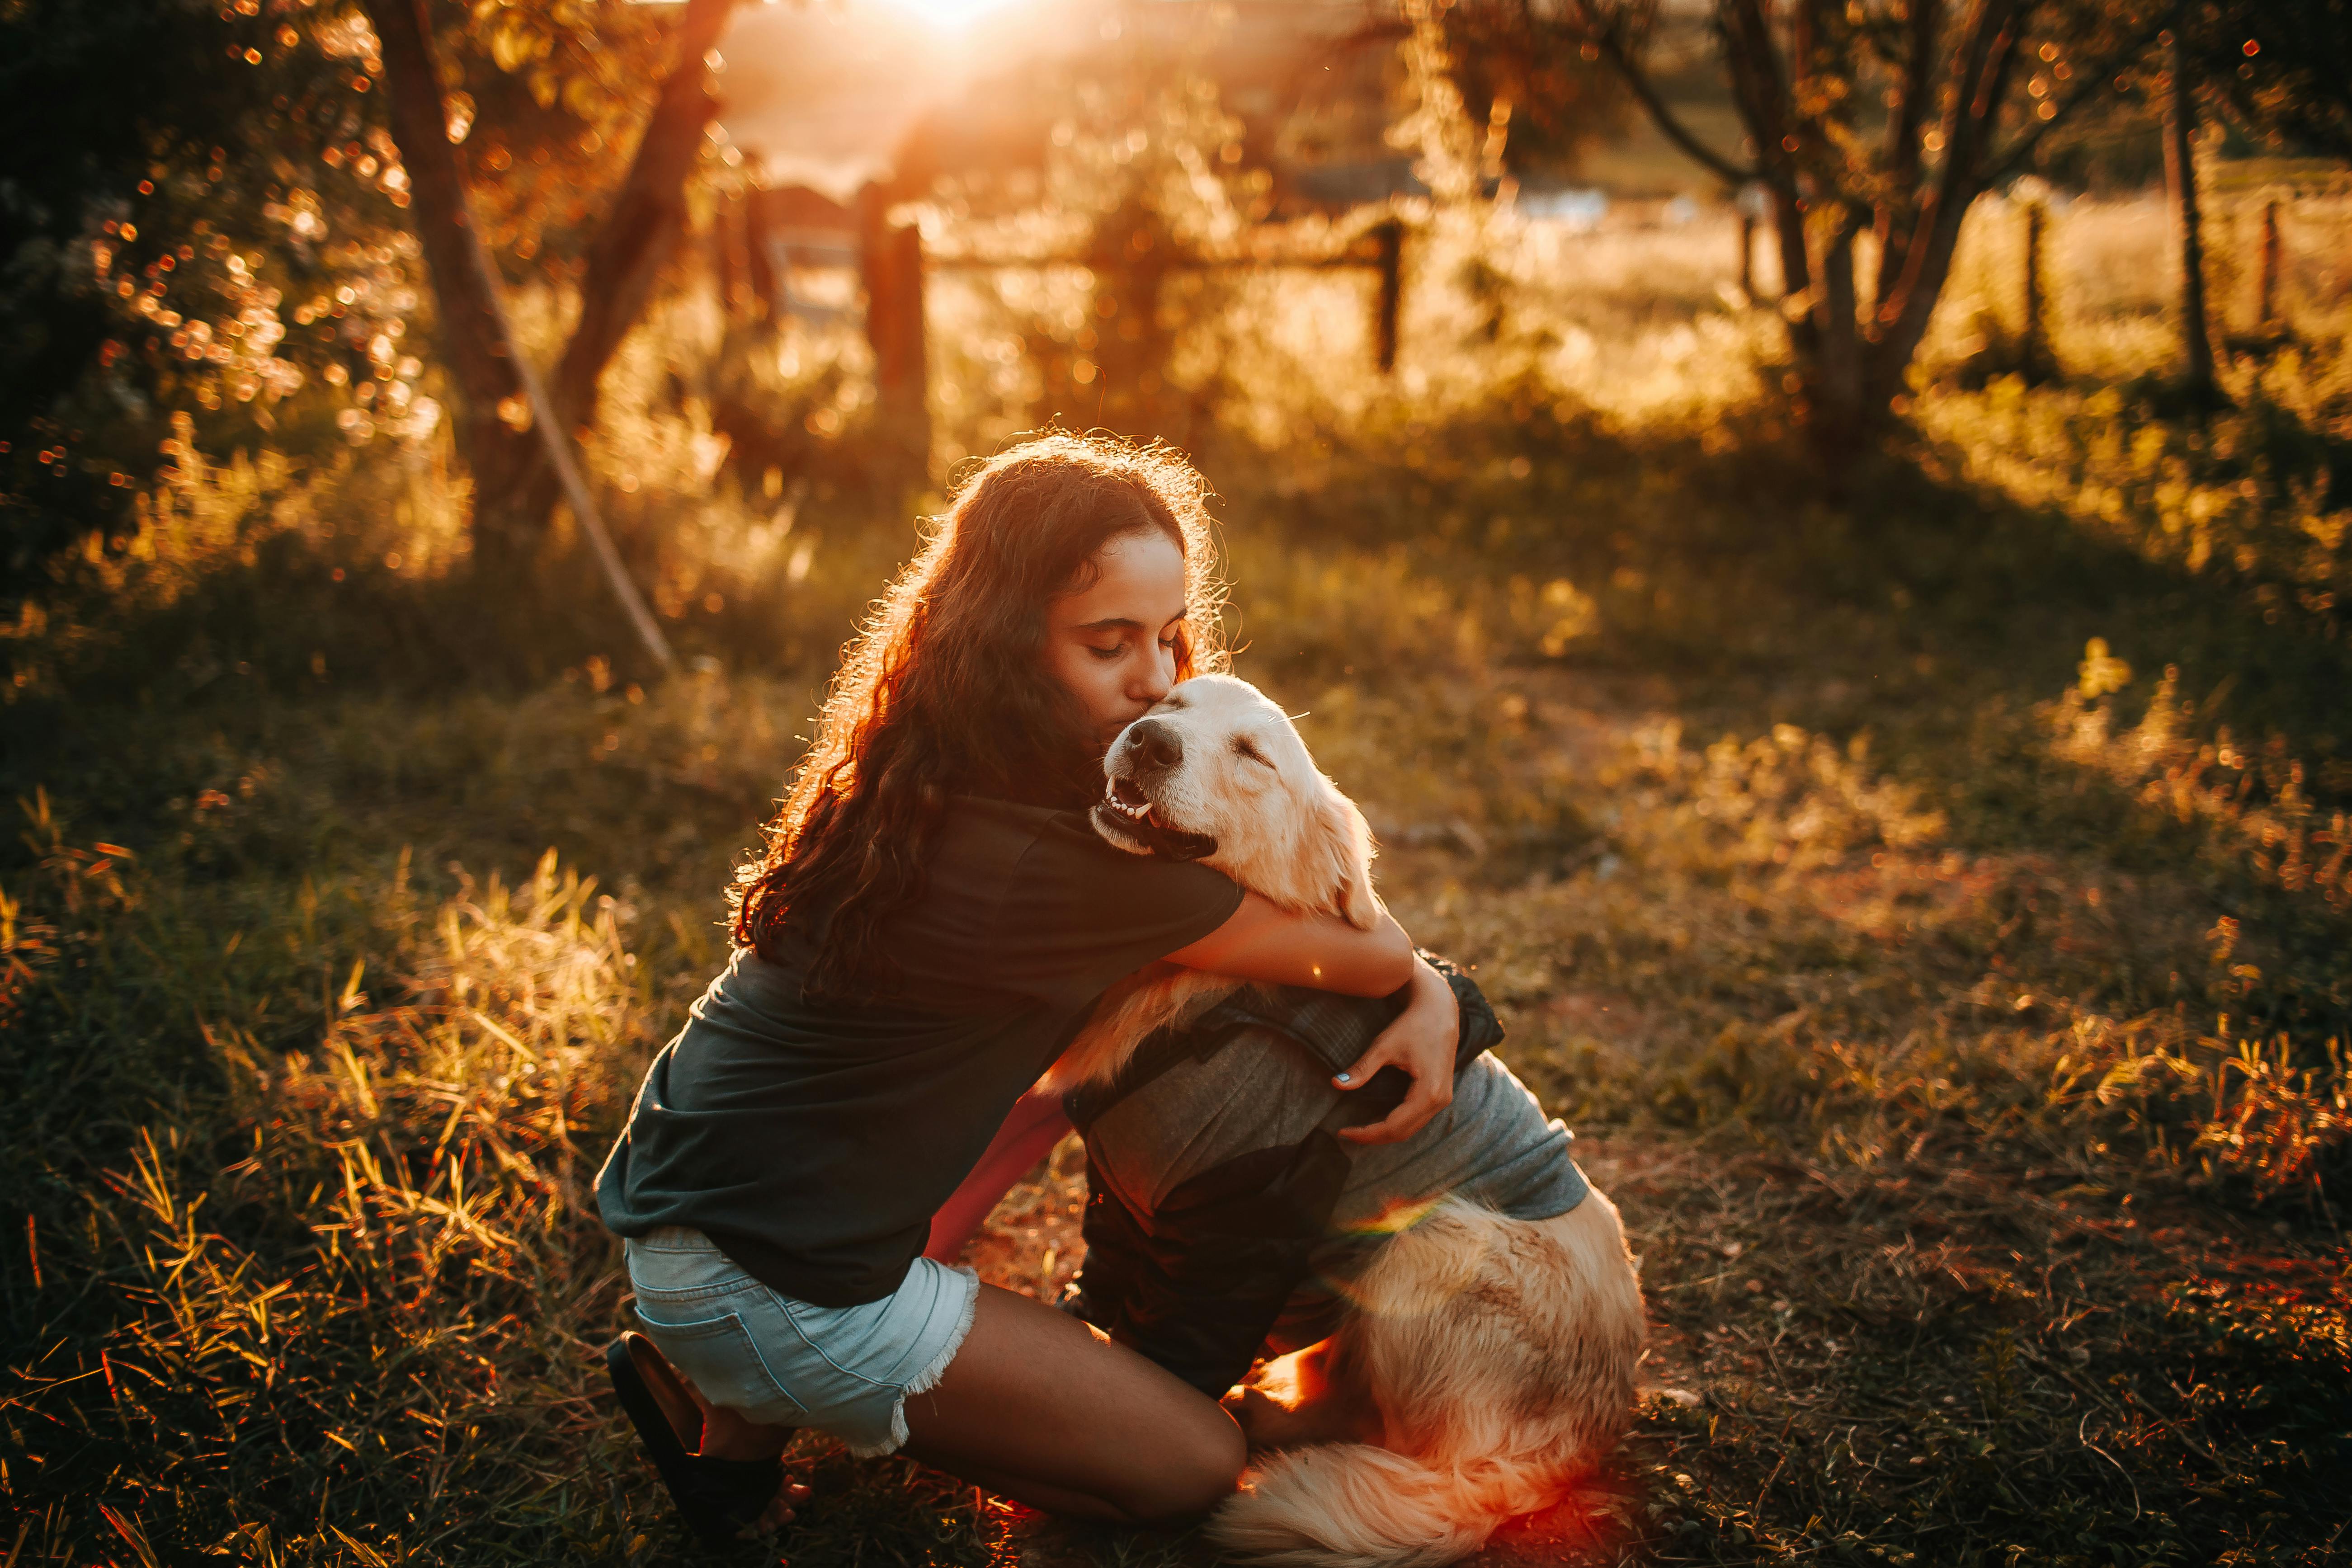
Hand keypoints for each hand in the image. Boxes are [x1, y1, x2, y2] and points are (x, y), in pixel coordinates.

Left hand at [1331, 953, 1457, 1144]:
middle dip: (1373, 1137)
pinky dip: (1397, 1123)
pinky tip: (1377, 1119)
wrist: (1439, 1009)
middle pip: (1403, 1133)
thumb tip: (1336, 1084)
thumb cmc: (1413, 1024)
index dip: (1367, 1133)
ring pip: (1411, 1129)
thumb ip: (1362, 1068)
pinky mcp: (1440, 1094)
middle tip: (1346, 1133)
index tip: (1343, 1131)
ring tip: (1358, 1130)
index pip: (1394, 1126)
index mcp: (1428, 1093)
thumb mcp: (1384, 1045)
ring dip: (1385, 1133)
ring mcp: (1443, 1099)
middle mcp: (1440, 1101)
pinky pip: (1417, 1118)